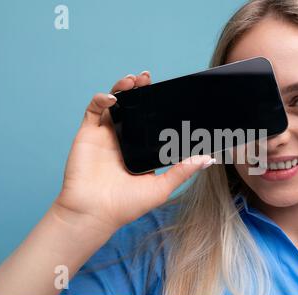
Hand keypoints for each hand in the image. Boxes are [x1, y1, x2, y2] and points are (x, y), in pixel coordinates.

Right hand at [54, 72, 213, 232]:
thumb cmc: (127, 205)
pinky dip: (102, 99)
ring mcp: (106, 135)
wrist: (95, 214)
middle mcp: (124, 138)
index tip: (168, 92)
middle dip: (140, 90)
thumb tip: (208, 160)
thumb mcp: (161, 187)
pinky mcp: (88, 134)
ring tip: (134, 81)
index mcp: (140, 148)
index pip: (150, 120)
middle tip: (148, 78)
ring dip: (123, 88)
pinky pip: (94, 110)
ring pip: (114, 103)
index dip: (156, 104)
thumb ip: (182, 171)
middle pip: (132, 106)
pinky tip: (113, 98)